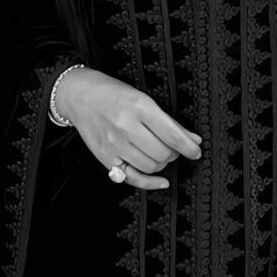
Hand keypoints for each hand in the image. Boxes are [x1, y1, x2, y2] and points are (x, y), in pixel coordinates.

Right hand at [54, 67, 201, 188]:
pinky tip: (161, 180)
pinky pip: (133, 178)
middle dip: (174, 152)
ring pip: (151, 166)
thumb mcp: (144, 99)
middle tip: (174, 147)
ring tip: (160, 153)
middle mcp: (126, 126)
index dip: (189, 146)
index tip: (196, 151)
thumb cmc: (112, 93)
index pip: (172, 134)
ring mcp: (114, 144)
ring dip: (162, 163)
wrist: (80, 96)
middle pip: (163, 153)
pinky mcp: (106, 158)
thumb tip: (192, 139)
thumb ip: (168, 121)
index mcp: (139, 106)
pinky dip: (150, 182)